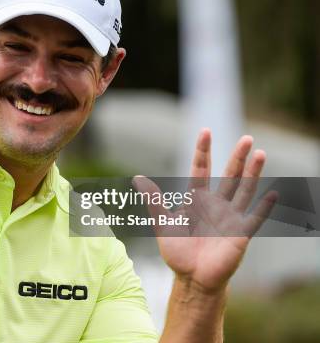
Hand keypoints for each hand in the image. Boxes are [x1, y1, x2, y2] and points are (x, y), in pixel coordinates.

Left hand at [133, 128, 277, 291]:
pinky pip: (254, 217)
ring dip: (253, 173)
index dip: (203, 151)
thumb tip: (138, 178)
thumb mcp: (162, 223)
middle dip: (237, 157)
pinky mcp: (240, 234)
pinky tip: (272, 194)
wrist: (191, 278)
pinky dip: (264, 207)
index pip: (201, 169)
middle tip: (247, 138)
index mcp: (196, 199)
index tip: (205, 131)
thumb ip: (154, 201)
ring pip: (244, 190)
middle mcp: (216, 204)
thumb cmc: (177, 252)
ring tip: (260, 154)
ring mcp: (230, 217)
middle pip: (229, 175)